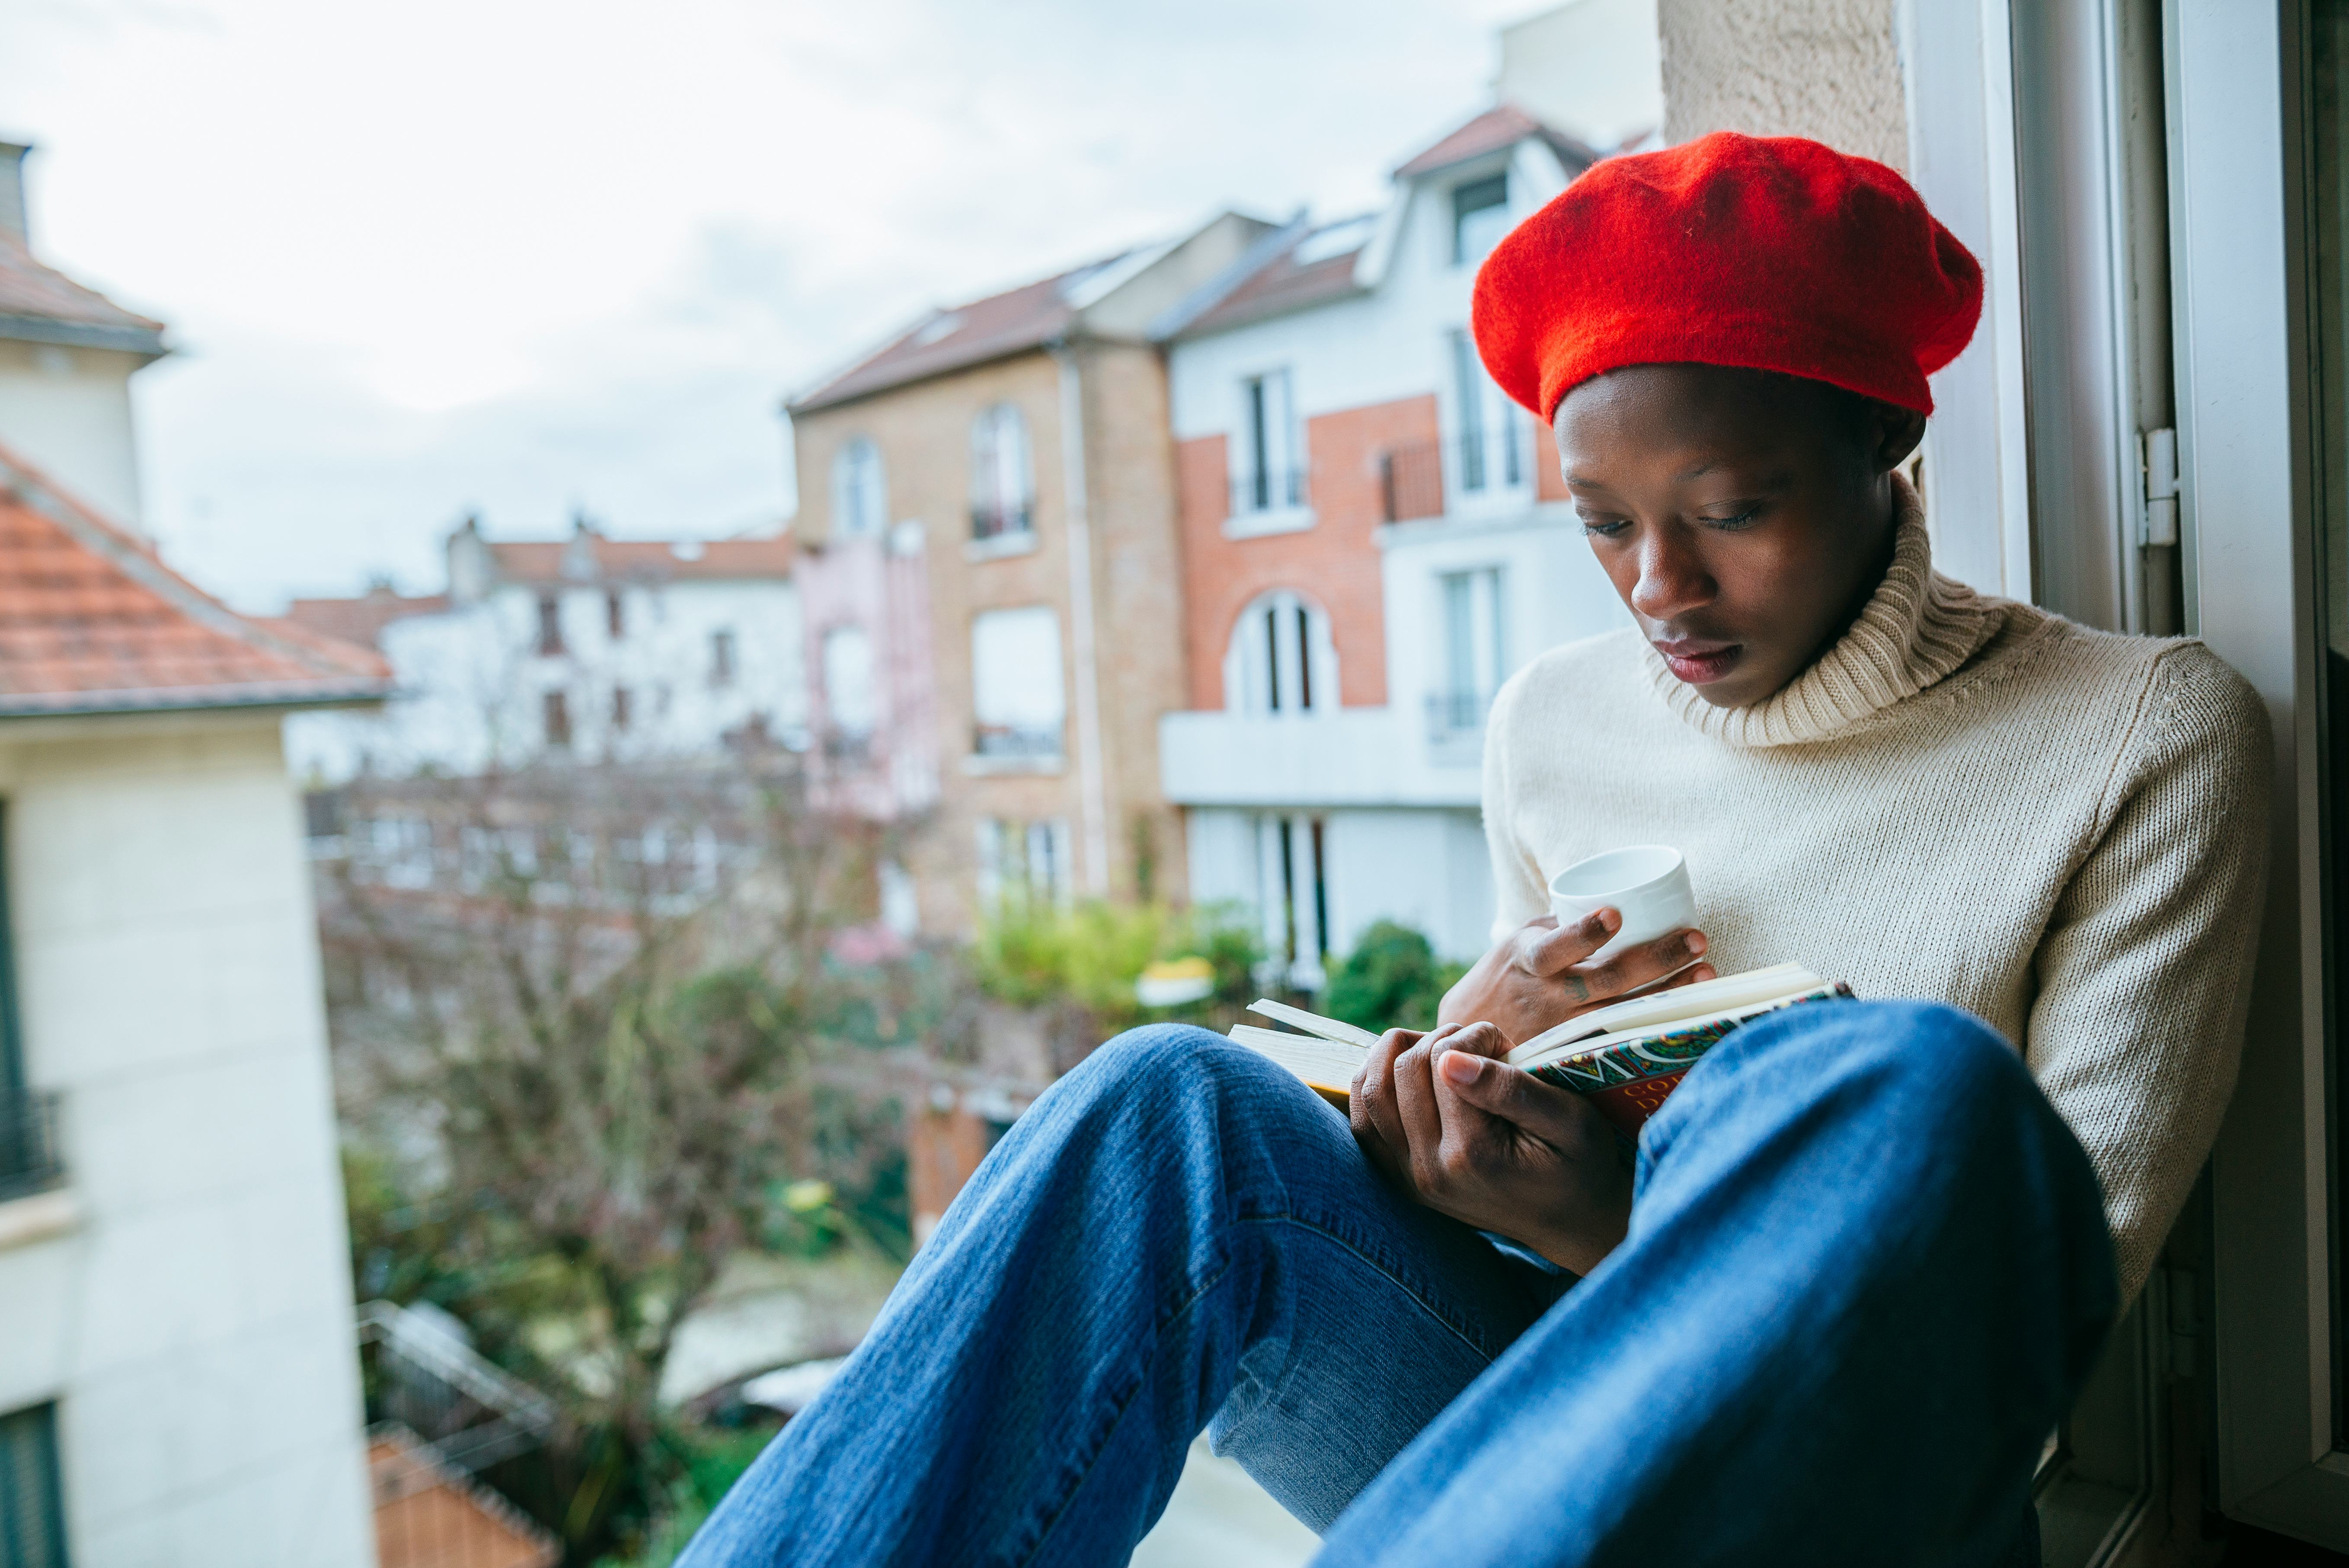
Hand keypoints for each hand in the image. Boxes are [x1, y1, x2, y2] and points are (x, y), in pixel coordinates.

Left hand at [1350, 1020, 1630, 1274]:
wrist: (1570, 1222)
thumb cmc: (1580, 1164)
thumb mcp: (1570, 1121)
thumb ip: (1509, 1088)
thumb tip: (1449, 1058)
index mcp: (1473, 1155)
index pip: (1443, 1062)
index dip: (1476, 1035)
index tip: (1505, 1043)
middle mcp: (1430, 1170)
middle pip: (1403, 1069)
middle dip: (1441, 1038)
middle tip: (1479, 1046)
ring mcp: (1408, 1178)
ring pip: (1370, 1089)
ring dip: (1400, 1053)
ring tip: (1443, 1052)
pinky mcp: (1399, 1179)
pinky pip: (1363, 1120)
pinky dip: (1374, 1084)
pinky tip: (1408, 1073)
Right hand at [1438, 911, 1713, 1048]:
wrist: (1466, 1035)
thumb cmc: (1506, 977)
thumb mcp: (1521, 945)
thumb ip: (1561, 928)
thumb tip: (1619, 902)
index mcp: (1528, 961)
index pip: (1554, 948)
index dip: (1583, 933)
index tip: (1615, 914)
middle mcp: (1546, 999)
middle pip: (1605, 981)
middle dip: (1655, 960)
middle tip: (1696, 940)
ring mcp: (1563, 1032)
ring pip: (1621, 1014)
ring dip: (1667, 993)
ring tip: (1705, 972)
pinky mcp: (1574, 1056)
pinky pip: (1620, 1040)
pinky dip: (1655, 1028)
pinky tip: (1688, 1016)